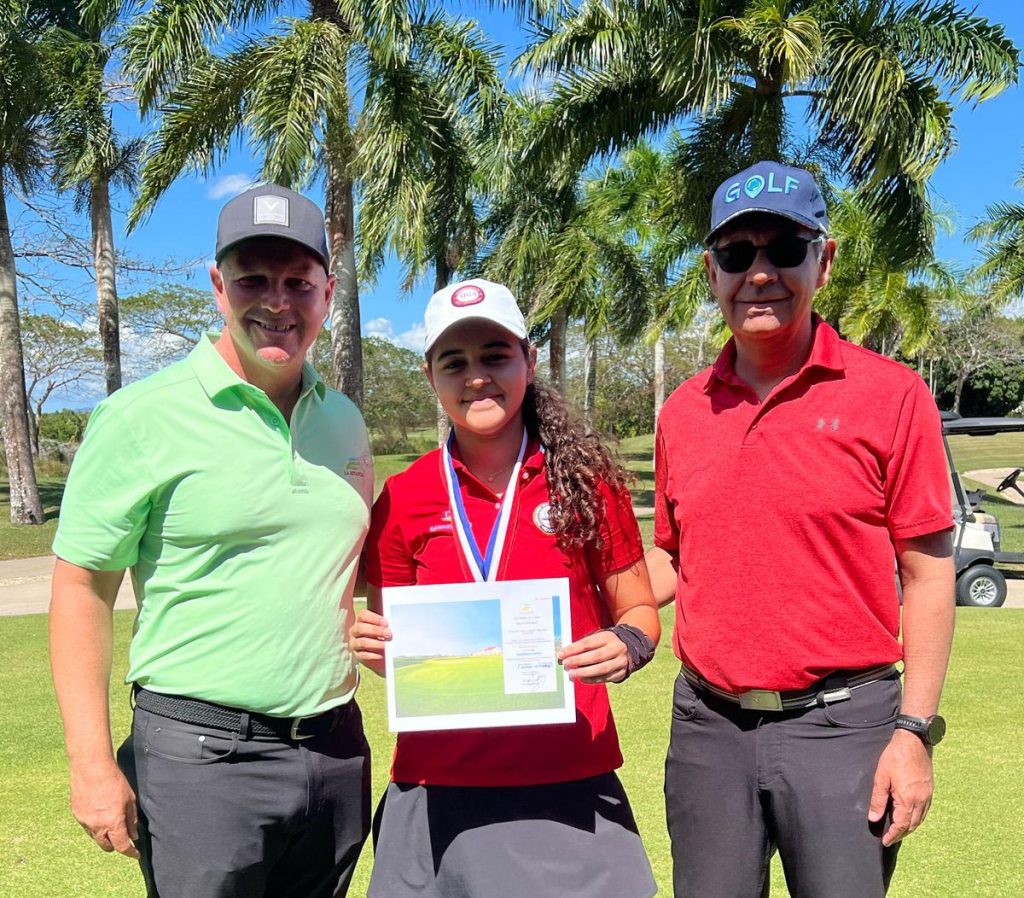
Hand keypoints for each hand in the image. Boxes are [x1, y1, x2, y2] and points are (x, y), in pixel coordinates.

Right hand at [70, 759, 139, 857]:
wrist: (91, 768)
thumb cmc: (114, 780)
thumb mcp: (130, 799)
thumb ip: (132, 819)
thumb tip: (134, 835)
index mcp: (112, 822)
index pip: (122, 846)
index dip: (130, 852)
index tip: (135, 853)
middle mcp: (97, 826)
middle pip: (106, 846)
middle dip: (116, 844)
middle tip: (124, 837)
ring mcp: (85, 822)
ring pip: (96, 837)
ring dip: (104, 835)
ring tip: (111, 821)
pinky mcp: (77, 815)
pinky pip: (87, 827)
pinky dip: (95, 825)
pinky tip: (100, 813)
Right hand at [349, 608, 390, 675]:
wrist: (380, 653)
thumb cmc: (382, 636)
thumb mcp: (383, 629)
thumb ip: (385, 626)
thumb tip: (392, 625)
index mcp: (361, 621)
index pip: (363, 615)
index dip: (374, 618)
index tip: (386, 623)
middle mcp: (355, 631)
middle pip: (361, 628)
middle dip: (375, 630)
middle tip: (388, 634)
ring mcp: (354, 644)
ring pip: (362, 642)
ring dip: (375, 644)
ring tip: (386, 646)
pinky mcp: (357, 655)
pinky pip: (363, 655)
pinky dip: (373, 655)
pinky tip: (381, 655)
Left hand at [557, 630, 628, 683]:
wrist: (630, 648)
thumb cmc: (605, 643)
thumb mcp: (597, 638)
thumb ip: (583, 645)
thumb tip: (565, 654)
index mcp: (608, 637)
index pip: (588, 643)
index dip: (573, 649)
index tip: (561, 654)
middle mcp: (616, 648)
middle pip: (596, 656)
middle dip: (579, 661)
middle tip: (566, 664)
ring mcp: (621, 661)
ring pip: (602, 669)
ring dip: (585, 672)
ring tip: (572, 674)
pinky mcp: (622, 672)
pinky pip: (606, 678)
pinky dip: (592, 680)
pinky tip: (582, 679)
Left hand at [868, 728, 934, 845]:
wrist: (914, 741)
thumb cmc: (895, 757)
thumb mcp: (881, 777)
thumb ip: (878, 799)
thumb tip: (874, 818)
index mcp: (908, 800)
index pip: (901, 825)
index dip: (893, 835)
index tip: (885, 841)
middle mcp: (921, 801)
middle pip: (912, 825)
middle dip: (901, 833)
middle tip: (890, 837)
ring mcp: (927, 796)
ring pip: (920, 819)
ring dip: (910, 827)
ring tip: (899, 829)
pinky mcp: (929, 790)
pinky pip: (925, 810)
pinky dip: (917, 818)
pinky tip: (910, 815)